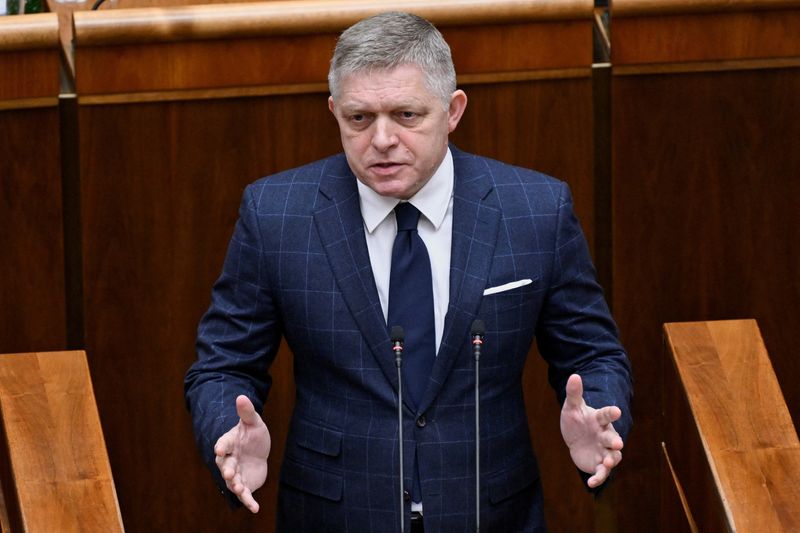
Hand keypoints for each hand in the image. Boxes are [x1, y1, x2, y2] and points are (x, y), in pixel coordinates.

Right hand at [214, 395, 270, 511]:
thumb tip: (241, 396)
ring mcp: (236, 474)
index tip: (219, 449)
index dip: (221, 446)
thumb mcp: (253, 422)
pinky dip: (249, 502)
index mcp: (229, 443)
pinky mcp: (244, 485)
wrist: (258, 451)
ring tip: (241, 491)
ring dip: (236, 487)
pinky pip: (245, 495)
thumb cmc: (252, 435)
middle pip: (226, 466)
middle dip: (228, 470)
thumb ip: (247, 412)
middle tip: (230, 474)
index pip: (223, 444)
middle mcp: (229, 460)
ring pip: (233, 482)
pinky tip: (255, 508)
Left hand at [560, 374, 623, 487]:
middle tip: (617, 443)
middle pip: (613, 438)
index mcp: (599, 420)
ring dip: (611, 461)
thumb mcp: (572, 407)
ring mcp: (604, 451)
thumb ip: (574, 393)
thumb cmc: (577, 420)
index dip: (611, 413)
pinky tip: (591, 484)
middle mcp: (605, 435)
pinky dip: (599, 478)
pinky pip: (602, 473)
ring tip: (608, 464)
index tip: (617, 411)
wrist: (575, 438)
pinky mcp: (599, 464)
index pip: (606, 414)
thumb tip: (574, 375)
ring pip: (613, 457)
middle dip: (615, 441)